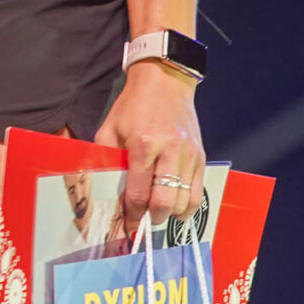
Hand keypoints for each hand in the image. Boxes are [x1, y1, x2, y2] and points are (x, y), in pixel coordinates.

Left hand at [95, 61, 205, 228]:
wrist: (164, 82)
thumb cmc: (133, 106)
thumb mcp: (109, 129)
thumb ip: (105, 160)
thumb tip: (103, 191)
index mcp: (143, 145)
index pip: (138, 194)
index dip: (131, 215)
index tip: (127, 222)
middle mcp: (169, 152)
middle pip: (164, 203)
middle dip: (151, 219)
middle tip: (142, 221)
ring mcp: (188, 155)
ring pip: (184, 203)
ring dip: (169, 214)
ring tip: (157, 211)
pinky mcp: (200, 157)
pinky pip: (198, 193)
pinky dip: (186, 206)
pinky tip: (174, 204)